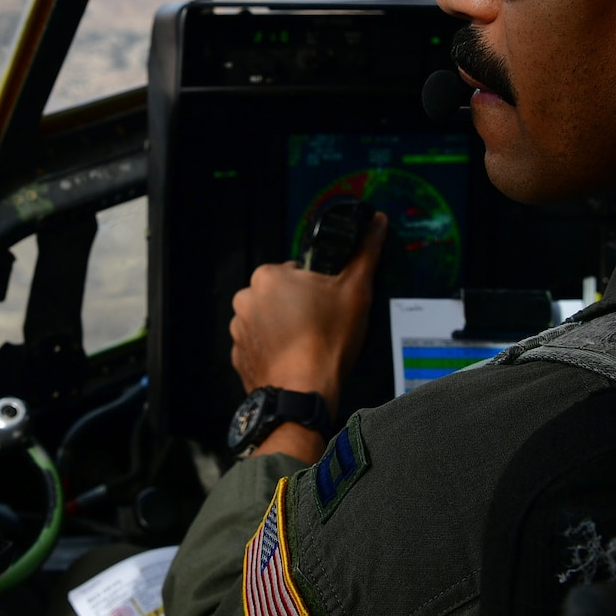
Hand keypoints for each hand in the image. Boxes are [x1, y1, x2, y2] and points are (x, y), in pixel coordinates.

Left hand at [228, 213, 388, 462]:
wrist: (303, 393)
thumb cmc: (327, 342)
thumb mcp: (356, 290)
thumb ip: (366, 252)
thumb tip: (377, 221)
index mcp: (269, 276)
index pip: (295, 272)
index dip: (316, 287)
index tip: (328, 304)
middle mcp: (246, 298)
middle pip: (280, 295)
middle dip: (298, 306)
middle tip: (321, 325)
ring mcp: (238, 329)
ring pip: (268, 319)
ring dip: (284, 328)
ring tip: (308, 344)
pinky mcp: (238, 356)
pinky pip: (259, 345)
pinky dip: (274, 350)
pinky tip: (294, 358)